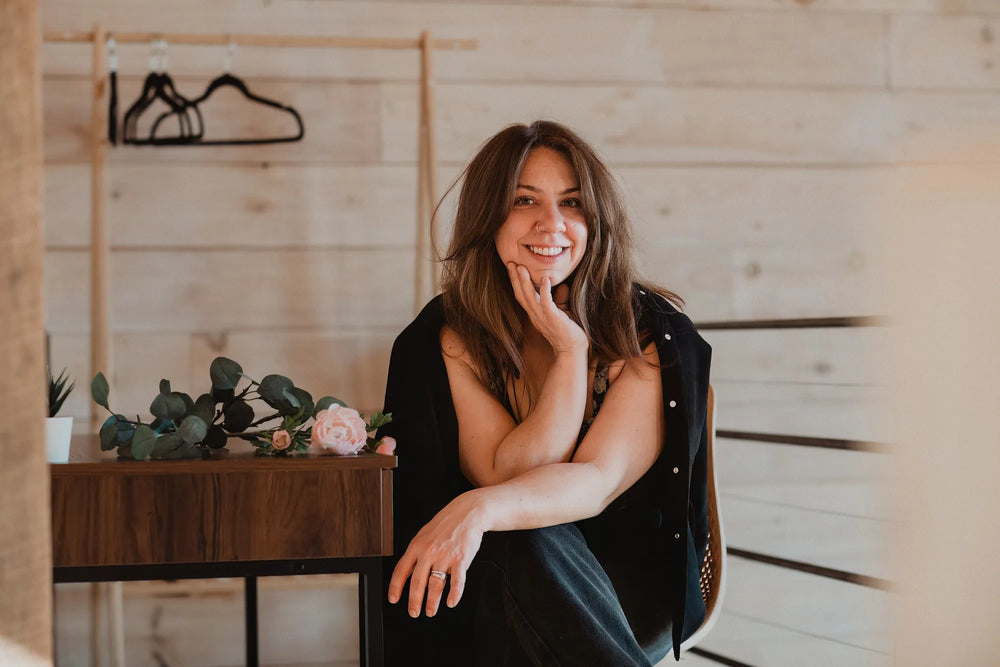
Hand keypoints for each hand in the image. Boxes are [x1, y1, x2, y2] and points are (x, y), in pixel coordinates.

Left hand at [387, 492, 484, 617]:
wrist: (467, 513)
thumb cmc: (446, 524)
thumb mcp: (424, 535)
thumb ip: (416, 553)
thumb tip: (407, 572)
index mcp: (417, 546)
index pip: (401, 570)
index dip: (396, 587)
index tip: (393, 599)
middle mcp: (429, 552)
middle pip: (418, 581)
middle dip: (414, 601)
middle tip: (414, 612)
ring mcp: (445, 556)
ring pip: (436, 584)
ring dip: (432, 601)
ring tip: (431, 611)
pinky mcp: (461, 559)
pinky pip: (457, 581)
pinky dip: (454, 594)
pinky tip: (451, 602)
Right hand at [507, 263, 587, 353]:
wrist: (572, 351)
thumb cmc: (568, 332)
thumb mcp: (562, 313)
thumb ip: (559, 300)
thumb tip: (562, 286)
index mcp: (535, 314)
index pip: (521, 296)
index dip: (515, 282)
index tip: (512, 268)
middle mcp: (535, 316)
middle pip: (521, 294)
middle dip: (515, 279)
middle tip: (510, 263)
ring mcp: (543, 318)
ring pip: (529, 297)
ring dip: (525, 282)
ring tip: (521, 267)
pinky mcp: (553, 319)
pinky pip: (546, 303)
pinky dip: (545, 290)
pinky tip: (545, 279)